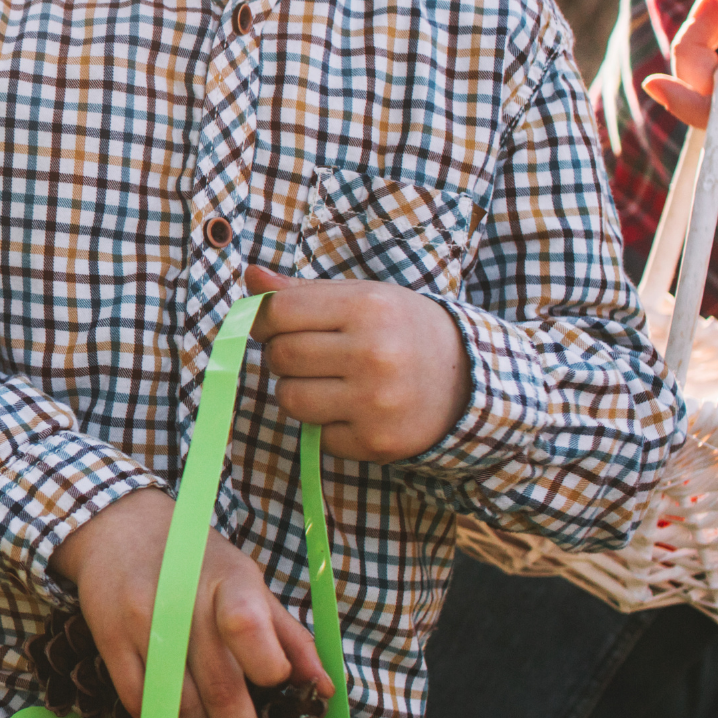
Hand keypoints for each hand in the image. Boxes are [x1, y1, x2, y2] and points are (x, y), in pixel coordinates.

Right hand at [47, 488, 324, 717]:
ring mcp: (141, 624)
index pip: (249, 630)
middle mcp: (181, 602)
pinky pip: (141, 705)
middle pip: (220, 689)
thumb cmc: (197, 561)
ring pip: (180, 708)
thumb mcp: (248, 582)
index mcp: (228, 582)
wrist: (119, 530)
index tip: (278, 688)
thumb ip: (289, 636)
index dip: (270, 671)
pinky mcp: (108, 642)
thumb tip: (324, 692)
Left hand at [243, 264, 469, 462]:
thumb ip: (303, 291)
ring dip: (298, 392)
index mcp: (368, 307)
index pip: (278, 312)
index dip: (265, 320)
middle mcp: (374, 354)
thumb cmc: (401, 329)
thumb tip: (250, 275)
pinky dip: (326, 424)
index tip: (274, 325)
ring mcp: (376, 402)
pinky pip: (317, 435)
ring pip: (290, 399)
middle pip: (281, 356)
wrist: (466, 379)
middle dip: (284, 356)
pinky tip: (355, 408)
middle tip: (311, 355)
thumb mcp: (362, 298)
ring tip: (329, 382)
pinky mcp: (376, 441)